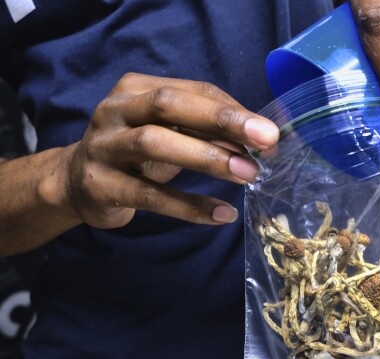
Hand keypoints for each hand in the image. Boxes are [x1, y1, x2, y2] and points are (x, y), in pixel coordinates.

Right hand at [63, 73, 277, 228]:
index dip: (234, 110)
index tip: (269, 133)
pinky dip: (189, 205)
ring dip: (207, 158)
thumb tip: (257, 142)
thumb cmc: (135, 153)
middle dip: (222, 120)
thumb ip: (204, 131)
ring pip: (155, 143)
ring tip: (247, 174)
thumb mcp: (168, 132)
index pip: (194, 90)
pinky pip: (150, 196)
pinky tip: (222, 213)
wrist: (76, 183)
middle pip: (170, 105)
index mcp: (137, 88)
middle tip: (266, 140)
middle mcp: (116, 110)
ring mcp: (103, 146)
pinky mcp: (100, 185)